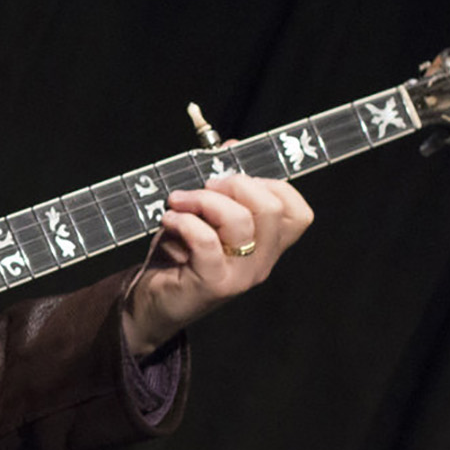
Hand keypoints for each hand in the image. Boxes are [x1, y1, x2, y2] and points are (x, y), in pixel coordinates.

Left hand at [121, 173, 313, 357]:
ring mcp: (240, 275)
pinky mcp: (213, 284)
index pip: (297, 212)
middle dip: (235, 185)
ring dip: (204, 200)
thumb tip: (230, 146)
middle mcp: (261, 261)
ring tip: (178, 202)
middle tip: (203, 188)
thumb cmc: (179, 255)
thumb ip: (221, 186)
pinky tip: (169, 219)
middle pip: (272, 209)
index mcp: (267, 244)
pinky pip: (207, 241)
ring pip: (240, 221)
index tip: (231, 181)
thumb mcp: (202, 216)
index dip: (269, 184)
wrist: (152, 303)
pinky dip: (184, 221)